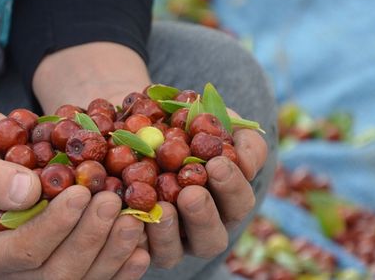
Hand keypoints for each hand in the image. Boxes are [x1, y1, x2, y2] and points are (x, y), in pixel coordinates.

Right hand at [0, 112, 149, 278]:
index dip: (55, 225)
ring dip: (111, 254)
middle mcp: (7, 273)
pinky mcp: (64, 267)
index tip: (81, 192)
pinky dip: (120, 268)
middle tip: (113, 202)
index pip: (22, 251)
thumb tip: (27, 192)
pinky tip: (141, 249)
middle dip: (89, 240)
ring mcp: (37, 275)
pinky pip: (94, 279)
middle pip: (55, 275)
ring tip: (133, 219)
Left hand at [144, 109, 268, 267]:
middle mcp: (198, 229)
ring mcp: (165, 241)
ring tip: (162, 208)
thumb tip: (247, 163)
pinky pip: (133, 250)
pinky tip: (126, 214)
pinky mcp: (133, 244)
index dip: (231, 186)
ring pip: (172, 253)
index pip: (238, 202)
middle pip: (210, 239)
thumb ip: (240, 138)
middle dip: (203, 217)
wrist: (135, 124)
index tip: (217, 163)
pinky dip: (131, 233)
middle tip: (192, 193)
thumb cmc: (182, 124)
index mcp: (224, 202)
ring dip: (168, 232)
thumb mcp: (215, 122)